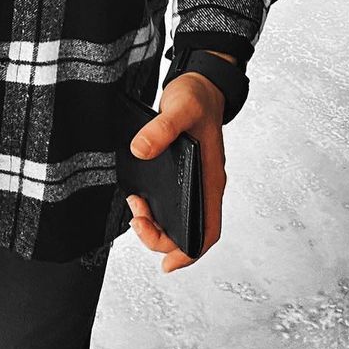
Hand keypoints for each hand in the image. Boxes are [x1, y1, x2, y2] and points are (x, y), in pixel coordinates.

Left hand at [124, 62, 229, 272]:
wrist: (200, 83)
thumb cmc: (197, 98)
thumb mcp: (179, 108)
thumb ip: (161, 128)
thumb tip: (140, 150)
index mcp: (212, 179)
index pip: (209, 229)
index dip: (191, 252)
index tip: (168, 264)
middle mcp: (204, 186)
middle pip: (189, 231)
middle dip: (161, 237)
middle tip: (137, 220)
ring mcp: (194, 181)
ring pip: (177, 220)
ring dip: (155, 224)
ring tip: (136, 206)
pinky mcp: (182, 174)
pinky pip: (170, 204)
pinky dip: (155, 210)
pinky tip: (138, 201)